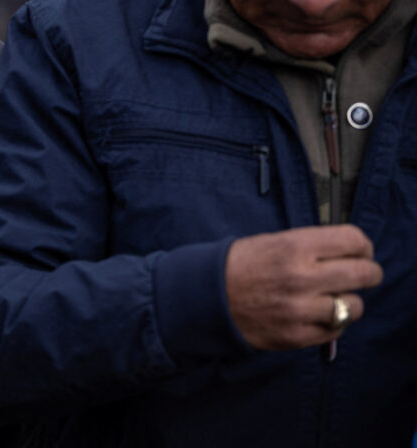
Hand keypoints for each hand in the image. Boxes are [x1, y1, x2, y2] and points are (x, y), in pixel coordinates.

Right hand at [225, 225, 383, 349]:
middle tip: (363, 274)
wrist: (206, 297)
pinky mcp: (296, 335)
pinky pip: (336, 330)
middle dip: (369, 273)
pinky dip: (333, 322)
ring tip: (333, 297)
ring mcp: (300, 309)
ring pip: (355, 306)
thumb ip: (312, 246)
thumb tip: (350, 252)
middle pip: (364, 274)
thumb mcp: (272, 241)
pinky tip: (318, 313)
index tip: (361, 251)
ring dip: (349, 301)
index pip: (354, 240)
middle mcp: (301, 277)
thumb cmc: (240, 265)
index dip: (363, 246)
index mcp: (294, 247)